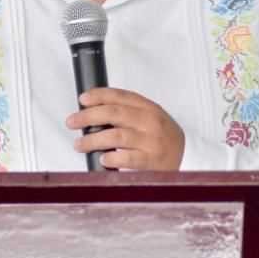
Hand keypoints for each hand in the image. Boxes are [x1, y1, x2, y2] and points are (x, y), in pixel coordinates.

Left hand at [66, 87, 185, 170]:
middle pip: (114, 114)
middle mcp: (152, 122)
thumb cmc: (160, 137)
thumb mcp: (148, 118)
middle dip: (88, 116)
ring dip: (93, 140)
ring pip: (116, 136)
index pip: (121, 96)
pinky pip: (128, 158)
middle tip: (72, 122)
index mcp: (149, 108)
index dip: (99, 95)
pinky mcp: (153, 162)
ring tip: (79, 144)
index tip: (82, 99)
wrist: (186, 158)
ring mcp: (153, 142)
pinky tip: (103, 159)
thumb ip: (127, 112)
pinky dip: (112, 158)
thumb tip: (92, 110)